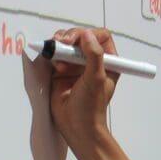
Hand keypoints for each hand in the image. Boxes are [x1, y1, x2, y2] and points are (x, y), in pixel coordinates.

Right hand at [48, 27, 119, 151]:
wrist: (76, 125)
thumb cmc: (91, 106)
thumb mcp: (97, 79)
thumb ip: (94, 55)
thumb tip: (87, 35)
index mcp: (108, 61)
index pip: (100, 36)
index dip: (88, 34)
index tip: (78, 41)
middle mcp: (92, 60)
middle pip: (81, 36)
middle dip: (70, 37)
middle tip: (62, 43)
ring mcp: (76, 64)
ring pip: (66, 43)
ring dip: (59, 45)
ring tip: (56, 54)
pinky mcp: (61, 69)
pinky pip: (55, 54)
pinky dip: (52, 53)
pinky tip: (53, 60)